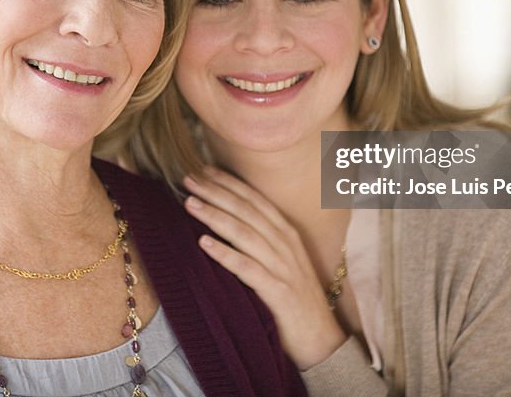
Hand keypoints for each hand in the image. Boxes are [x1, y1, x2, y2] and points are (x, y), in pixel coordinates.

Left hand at [182, 167, 345, 369]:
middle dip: (216, 192)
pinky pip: (248, 269)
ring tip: (190, 203)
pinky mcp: (278, 292)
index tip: (203, 170)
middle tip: (188, 179)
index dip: (228, 183)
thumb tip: (228, 220)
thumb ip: (262, 240)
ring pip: (245, 234)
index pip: (254, 200)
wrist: (321, 340)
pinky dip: (226, 254)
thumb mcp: (282, 261)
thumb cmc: (295, 299)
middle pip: (246, 211)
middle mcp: (285, 244)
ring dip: (216, 216)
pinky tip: (204, 244)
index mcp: (286, 233)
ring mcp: (283, 267)